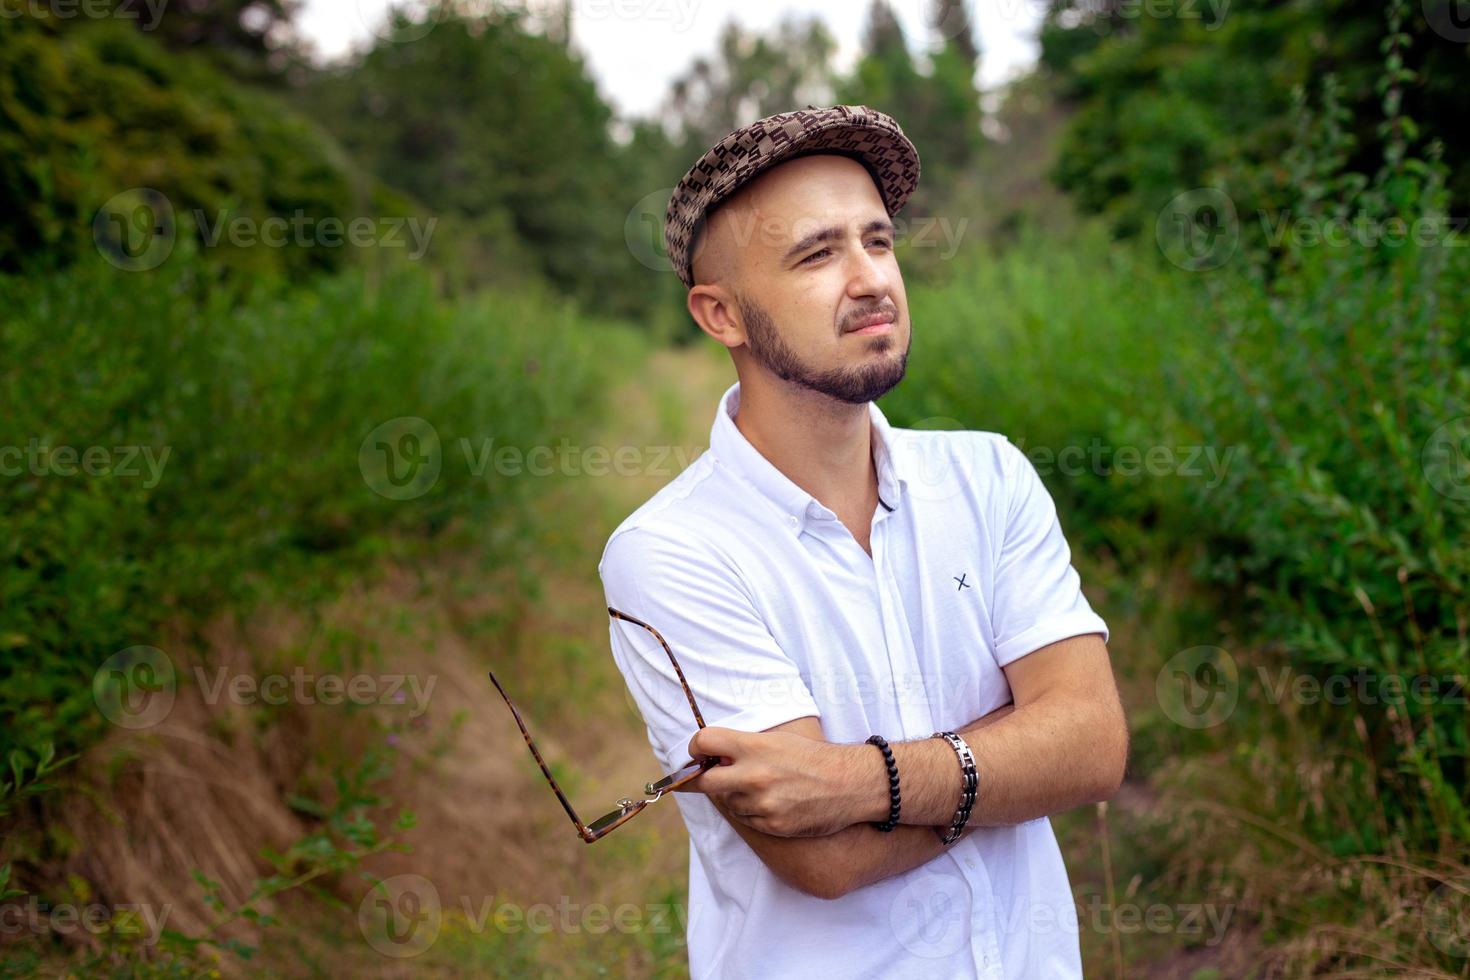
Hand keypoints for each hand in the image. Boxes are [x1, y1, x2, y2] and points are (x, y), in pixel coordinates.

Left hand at [675, 726, 877, 837]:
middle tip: (705, 777)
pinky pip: (747, 819)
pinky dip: (752, 812)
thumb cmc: (813, 757)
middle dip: (701, 780)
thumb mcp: (778, 739)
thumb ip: (744, 746)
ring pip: (727, 803)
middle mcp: (753, 775)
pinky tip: (772, 802)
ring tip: (760, 787)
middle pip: (704, 782)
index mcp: (754, 746)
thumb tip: (712, 756)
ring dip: (734, 796)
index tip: (699, 754)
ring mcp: (762, 803)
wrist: (849, 783)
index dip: (696, 748)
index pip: (703, 742)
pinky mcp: (771, 825)